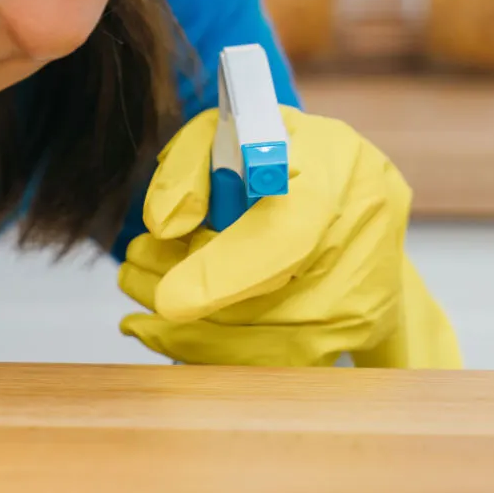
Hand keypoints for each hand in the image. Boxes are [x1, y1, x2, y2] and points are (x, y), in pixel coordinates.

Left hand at [118, 107, 461, 367]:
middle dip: (183, 310)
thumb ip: (190, 166)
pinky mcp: (356, 337)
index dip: (222, 278)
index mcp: (333, 177)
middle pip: (269, 312)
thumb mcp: (231, 127)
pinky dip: (217, 354)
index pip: (281, 242)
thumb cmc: (287, 150)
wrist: (356, 183)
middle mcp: (359, 247)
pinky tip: (167, 331)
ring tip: (141, 291)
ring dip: (190, 337)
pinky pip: (280, 365)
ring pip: (269, 351)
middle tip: (130, 275)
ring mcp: (363, 301)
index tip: (167, 301)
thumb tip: (164, 224)